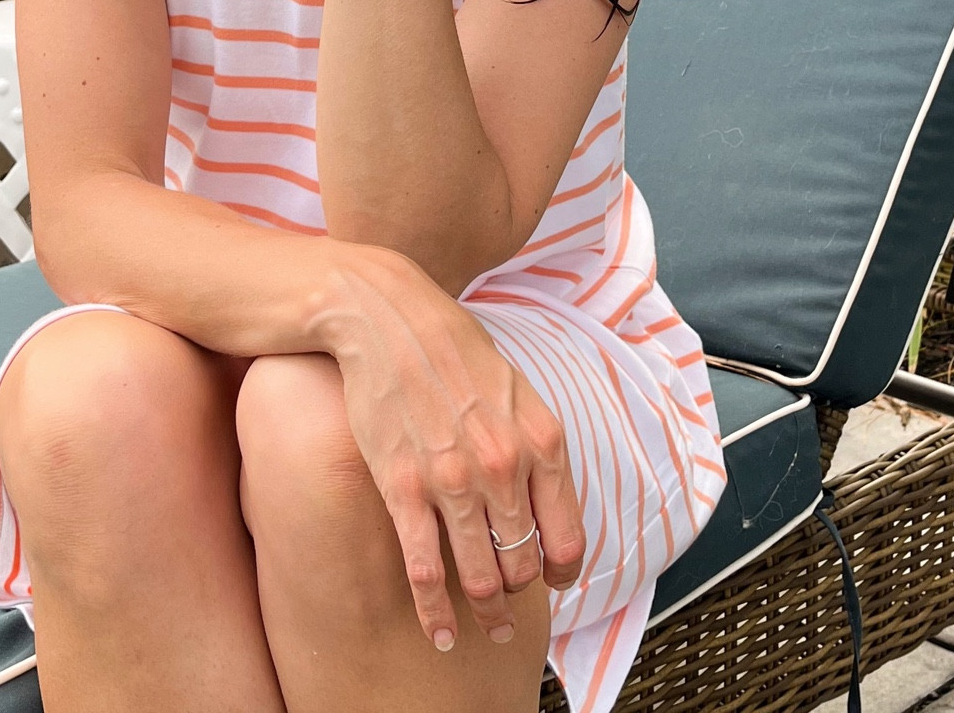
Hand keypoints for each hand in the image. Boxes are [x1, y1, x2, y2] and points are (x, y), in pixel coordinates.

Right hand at [324, 247, 585, 649]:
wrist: (385, 316)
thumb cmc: (452, 347)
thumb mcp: (515, 387)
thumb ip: (534, 445)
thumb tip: (544, 502)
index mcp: (540, 438)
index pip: (567, 536)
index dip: (561, 570)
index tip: (550, 579)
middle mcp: (503, 465)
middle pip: (521, 563)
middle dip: (518, 591)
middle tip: (510, 604)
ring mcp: (451, 481)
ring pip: (479, 577)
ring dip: (486, 613)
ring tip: (488, 630)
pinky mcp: (402, 489)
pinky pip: (425, 569)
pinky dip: (436, 613)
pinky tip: (443, 635)